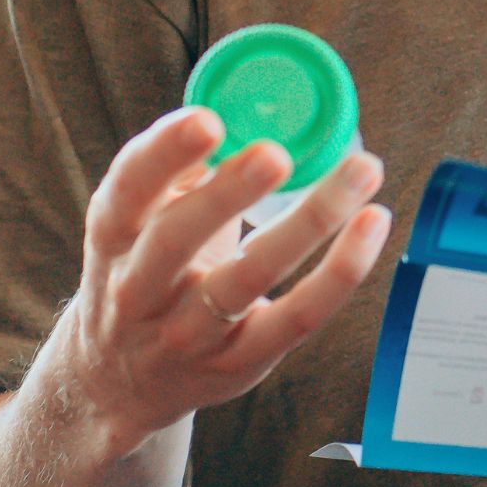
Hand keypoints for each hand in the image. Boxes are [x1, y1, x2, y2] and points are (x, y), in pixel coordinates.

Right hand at [45, 106, 390, 456]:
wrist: (120, 382)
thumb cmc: (148, 267)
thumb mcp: (140, 217)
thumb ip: (184, 166)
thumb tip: (246, 104)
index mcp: (114, 234)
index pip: (129, 190)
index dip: (165, 153)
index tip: (210, 120)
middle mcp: (138, 289)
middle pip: (176, 240)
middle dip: (228, 193)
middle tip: (276, 153)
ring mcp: (188, 332)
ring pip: (248, 277)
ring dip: (310, 221)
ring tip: (361, 169)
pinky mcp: (240, 362)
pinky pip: (297, 317)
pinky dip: (340, 272)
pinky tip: (372, 222)